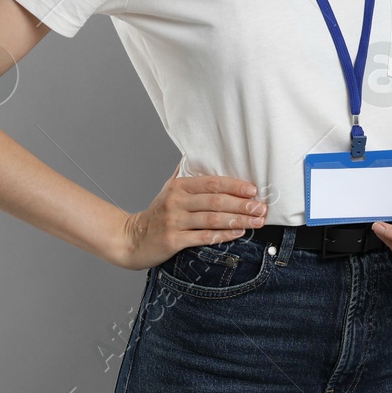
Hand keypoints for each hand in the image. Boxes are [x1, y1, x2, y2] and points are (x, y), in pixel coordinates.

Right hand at [109, 169, 267, 270]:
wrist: (130, 239)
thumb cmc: (156, 214)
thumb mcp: (168, 189)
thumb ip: (186, 173)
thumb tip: (199, 152)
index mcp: (179, 186)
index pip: (212, 183)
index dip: (235, 186)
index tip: (253, 190)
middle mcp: (176, 202)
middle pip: (215, 201)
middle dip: (242, 205)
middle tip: (261, 208)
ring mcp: (174, 221)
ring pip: (212, 219)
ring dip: (237, 220)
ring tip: (256, 221)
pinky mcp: (172, 241)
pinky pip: (203, 237)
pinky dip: (223, 235)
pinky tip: (238, 233)